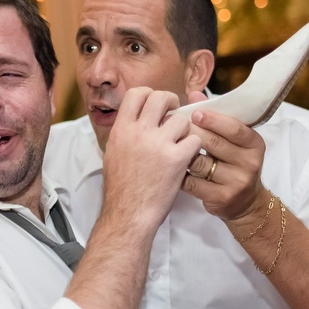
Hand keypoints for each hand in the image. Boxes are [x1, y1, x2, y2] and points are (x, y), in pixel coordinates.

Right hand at [102, 87, 200, 228]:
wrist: (128, 215)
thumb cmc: (121, 190)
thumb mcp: (113, 154)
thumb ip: (125, 133)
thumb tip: (136, 119)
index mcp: (121, 130)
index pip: (136, 93)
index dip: (150, 94)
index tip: (156, 105)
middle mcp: (139, 132)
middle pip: (161, 98)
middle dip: (172, 102)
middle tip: (175, 114)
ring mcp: (158, 144)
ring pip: (182, 120)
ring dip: (185, 130)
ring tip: (180, 145)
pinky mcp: (176, 159)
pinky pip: (194, 140)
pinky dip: (193, 148)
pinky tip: (187, 159)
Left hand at [181, 108, 266, 221]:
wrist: (245, 203)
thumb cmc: (233, 164)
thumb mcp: (233, 141)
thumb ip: (215, 118)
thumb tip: (194, 94)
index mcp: (254, 144)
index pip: (234, 128)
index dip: (212, 120)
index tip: (194, 113)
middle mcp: (249, 163)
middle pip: (213, 143)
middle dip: (191, 133)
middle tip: (173, 126)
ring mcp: (236, 182)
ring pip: (200, 163)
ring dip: (182, 153)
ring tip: (170, 145)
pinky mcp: (221, 198)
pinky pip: (192, 183)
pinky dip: (179, 173)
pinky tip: (172, 167)